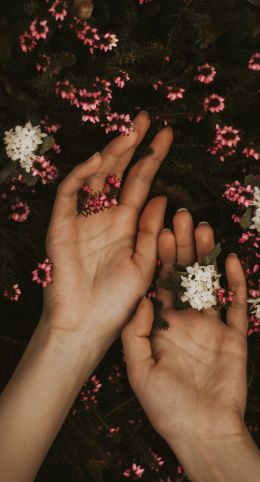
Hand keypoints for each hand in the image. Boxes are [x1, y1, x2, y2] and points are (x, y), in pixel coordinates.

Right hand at [42, 112, 172, 358]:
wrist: (87, 323)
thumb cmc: (118, 300)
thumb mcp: (144, 263)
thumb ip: (151, 230)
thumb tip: (162, 196)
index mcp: (127, 224)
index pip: (141, 183)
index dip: (153, 158)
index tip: (167, 135)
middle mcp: (105, 216)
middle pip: (118, 172)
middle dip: (131, 144)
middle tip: (145, 120)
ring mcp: (82, 219)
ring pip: (94, 177)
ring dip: (110, 154)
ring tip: (129, 133)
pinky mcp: (61, 226)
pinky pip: (68, 194)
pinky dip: (80, 176)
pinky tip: (98, 161)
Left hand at [122, 209, 248, 450]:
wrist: (202, 433)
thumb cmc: (166, 407)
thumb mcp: (139, 370)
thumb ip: (135, 334)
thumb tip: (140, 300)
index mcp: (162, 327)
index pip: (160, 285)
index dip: (158, 259)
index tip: (156, 232)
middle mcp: (186, 322)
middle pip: (184, 277)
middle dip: (182, 248)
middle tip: (181, 218)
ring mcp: (212, 327)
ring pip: (209, 284)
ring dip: (207, 258)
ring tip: (203, 230)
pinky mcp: (234, 336)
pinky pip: (236, 305)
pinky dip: (233, 283)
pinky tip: (228, 260)